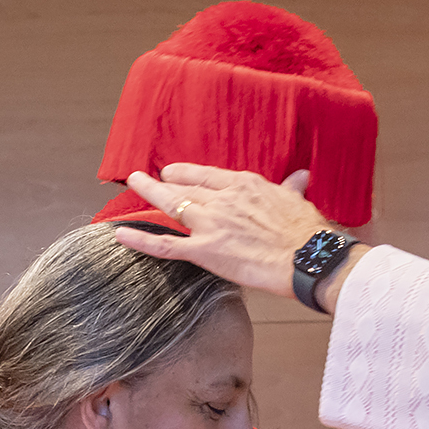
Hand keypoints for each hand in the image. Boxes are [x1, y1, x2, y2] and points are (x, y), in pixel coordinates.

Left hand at [116, 166, 364, 310]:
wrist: (308, 257)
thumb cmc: (307, 232)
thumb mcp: (298, 201)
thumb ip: (291, 188)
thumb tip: (300, 177)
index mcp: (244, 185)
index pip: (208, 175)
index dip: (188, 173)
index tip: (175, 172)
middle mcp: (222, 199)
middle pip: (186, 187)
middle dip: (165, 182)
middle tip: (146, 177)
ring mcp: (210, 224)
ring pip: (172, 205)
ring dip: (149, 192)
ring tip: (133, 183)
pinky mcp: (204, 250)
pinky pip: (165, 244)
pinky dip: (141, 239)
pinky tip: (120, 233)